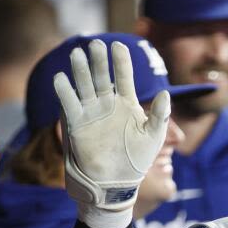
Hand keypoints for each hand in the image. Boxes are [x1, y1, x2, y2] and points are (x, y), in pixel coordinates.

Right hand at [55, 40, 170, 227]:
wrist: (115, 182)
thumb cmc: (137, 160)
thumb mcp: (154, 137)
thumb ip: (161, 116)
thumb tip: (167, 94)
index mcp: (127, 103)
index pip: (123, 76)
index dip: (120, 61)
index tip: (118, 46)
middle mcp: (107, 104)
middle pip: (100, 75)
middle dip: (98, 60)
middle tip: (94, 44)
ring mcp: (91, 112)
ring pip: (84, 85)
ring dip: (80, 70)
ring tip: (77, 54)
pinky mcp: (77, 124)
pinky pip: (69, 104)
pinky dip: (64, 91)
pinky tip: (61, 78)